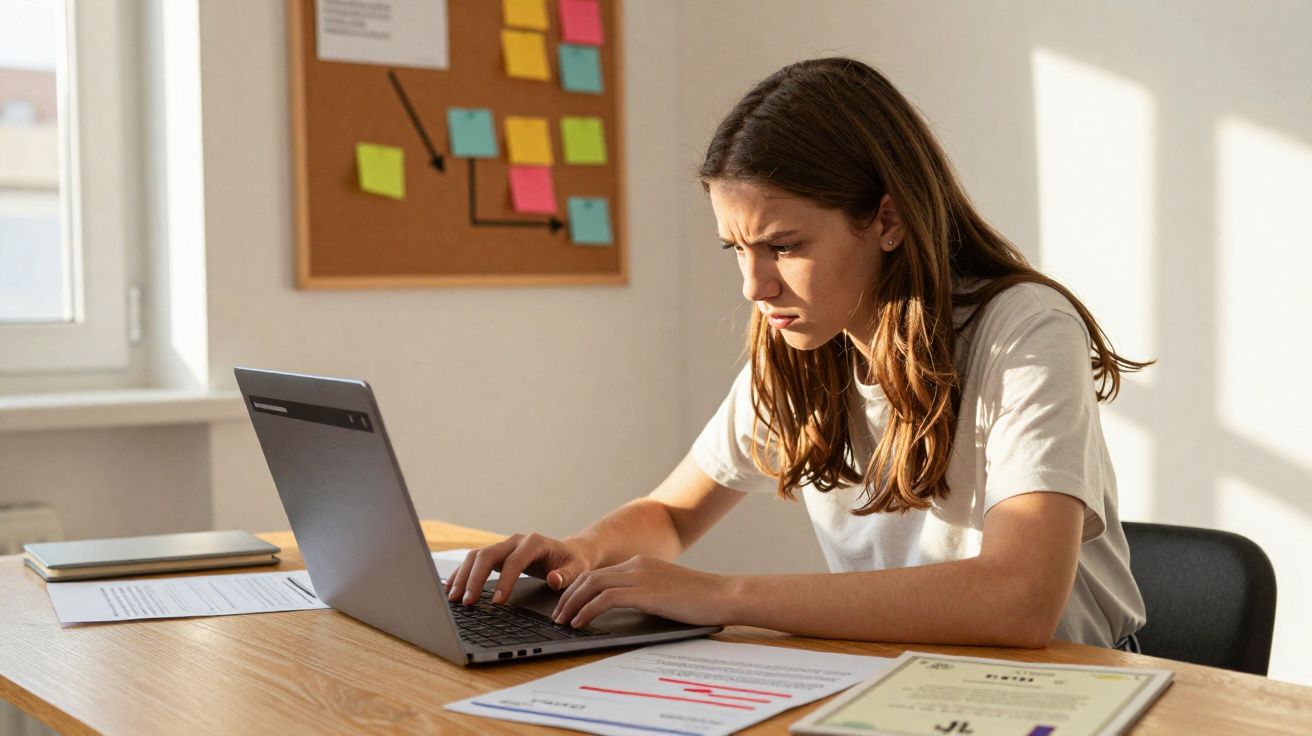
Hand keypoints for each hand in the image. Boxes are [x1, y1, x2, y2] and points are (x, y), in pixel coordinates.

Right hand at [444, 533, 598, 605]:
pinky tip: (451, 587)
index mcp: (534, 543)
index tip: (496, 602)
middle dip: (475, 578)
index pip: (514, 561)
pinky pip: (475, 561)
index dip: (504, 581)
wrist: (569, 553)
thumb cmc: (573, 562)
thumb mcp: (577, 569)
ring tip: (454, 598)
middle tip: (467, 602)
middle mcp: (515, 541)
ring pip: (476, 556)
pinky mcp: (497, 555)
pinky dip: (462, 573)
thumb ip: (567, 575)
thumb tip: (553, 579)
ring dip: (463, 576)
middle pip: (487, 555)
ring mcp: (504, 546)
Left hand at [551, 555, 731, 628]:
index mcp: (640, 564)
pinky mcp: (643, 591)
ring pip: (592, 585)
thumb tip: (627, 611)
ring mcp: (639, 575)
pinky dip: (587, 610)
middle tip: (557, 615)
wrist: (724, 594)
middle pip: (589, 577)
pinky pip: (604, 599)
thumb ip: (646, 595)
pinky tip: (580, 623)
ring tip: (562, 621)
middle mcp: (636, 565)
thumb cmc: (702, 600)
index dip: (578, 589)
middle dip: (568, 596)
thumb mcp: (667, 594)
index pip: (599, 573)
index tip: (568, 605)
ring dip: (572, 604)